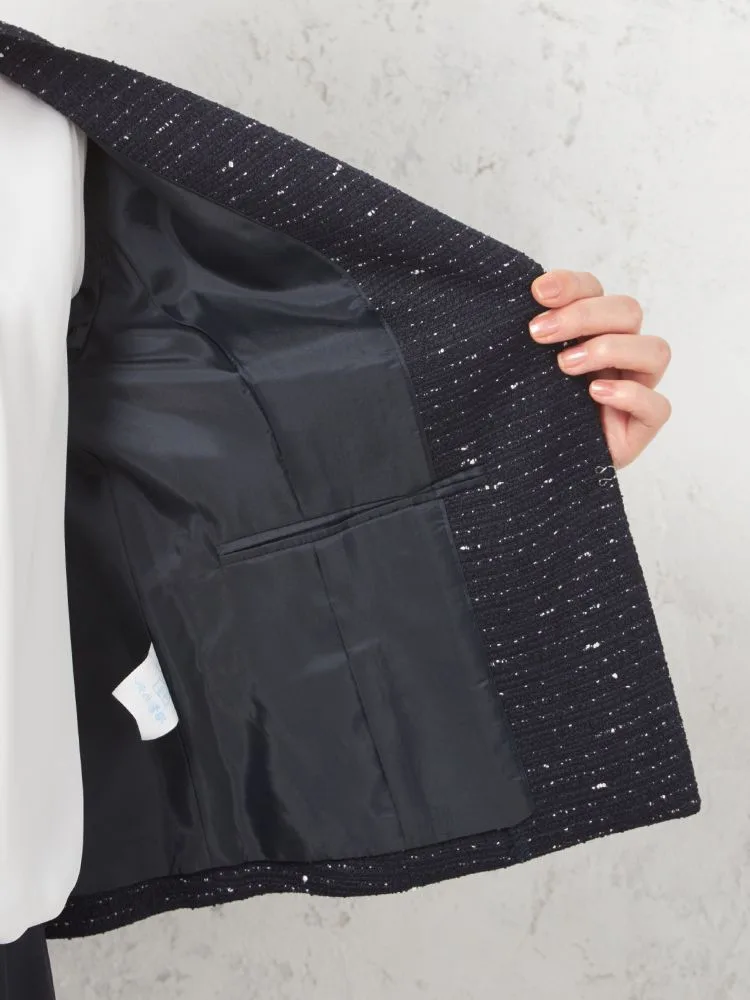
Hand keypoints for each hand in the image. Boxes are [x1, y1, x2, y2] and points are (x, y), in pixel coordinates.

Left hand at [528, 270, 671, 469]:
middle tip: (539, 334)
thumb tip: (515, 302)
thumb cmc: (531, 409)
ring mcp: (636, 387)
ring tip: (565, 366)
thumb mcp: (523, 368)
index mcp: (592, 330)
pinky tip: (595, 394)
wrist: (533, 464)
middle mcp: (620, 353)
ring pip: (655, 350)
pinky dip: (629, 394)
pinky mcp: (642, 425)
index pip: (595, 291)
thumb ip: (530, 338)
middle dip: (583, 316)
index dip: (572, 285)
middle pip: (628, 311)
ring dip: (610, 349)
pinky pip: (657, 405)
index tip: (537, 293)